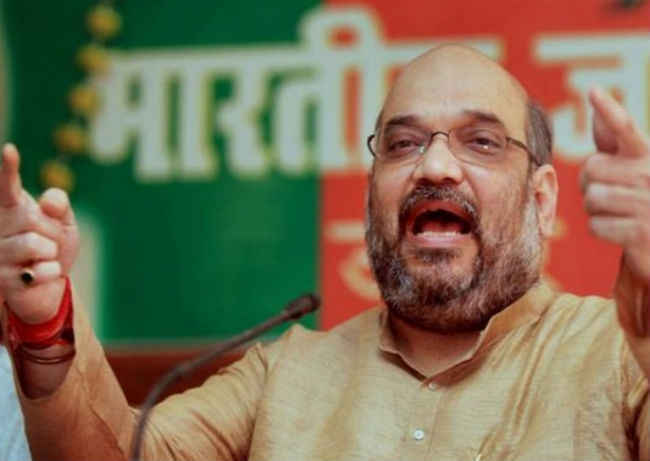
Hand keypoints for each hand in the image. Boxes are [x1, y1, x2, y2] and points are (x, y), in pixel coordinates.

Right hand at [0, 144, 78, 323]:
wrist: (49, 286)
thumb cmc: (54, 248)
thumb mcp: (64, 224)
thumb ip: (60, 206)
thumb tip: (48, 200)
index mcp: (12, 208)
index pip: (7, 186)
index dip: (9, 168)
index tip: (10, 149)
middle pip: (35, 219)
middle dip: (52, 233)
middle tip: (47, 244)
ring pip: (37, 245)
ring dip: (50, 254)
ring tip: (41, 260)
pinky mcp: (1, 278)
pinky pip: (43, 269)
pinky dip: (51, 272)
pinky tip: (39, 275)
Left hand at [580, 88, 649, 334]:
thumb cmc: (639, 201)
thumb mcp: (628, 167)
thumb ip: (612, 138)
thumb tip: (596, 94)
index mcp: (646, 157)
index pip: (626, 130)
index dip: (609, 111)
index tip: (593, 91)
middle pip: (590, 169)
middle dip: (590, 185)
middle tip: (611, 195)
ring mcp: (648, 204)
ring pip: (591, 199)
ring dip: (596, 211)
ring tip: (619, 214)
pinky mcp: (641, 232)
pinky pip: (595, 226)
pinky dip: (602, 230)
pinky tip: (621, 232)